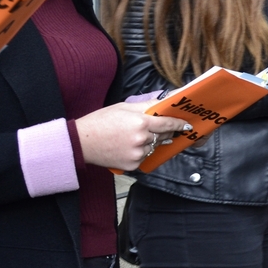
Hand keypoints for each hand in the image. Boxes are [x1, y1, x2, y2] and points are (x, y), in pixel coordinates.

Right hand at [77, 101, 191, 171]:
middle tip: (158, 129)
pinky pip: (144, 157)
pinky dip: (140, 152)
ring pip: (153, 147)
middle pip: (163, 136)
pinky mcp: (132, 165)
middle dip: (164, 132)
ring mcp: (137, 154)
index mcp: (141, 122)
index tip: (186, 125)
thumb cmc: (101, 121)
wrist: (81, 142)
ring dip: (150, 142)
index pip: (168, 124)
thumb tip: (164, 103)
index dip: (179, 124)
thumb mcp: (124, 107)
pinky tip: (127, 147)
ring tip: (134, 137)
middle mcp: (141, 139)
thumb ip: (147, 106)